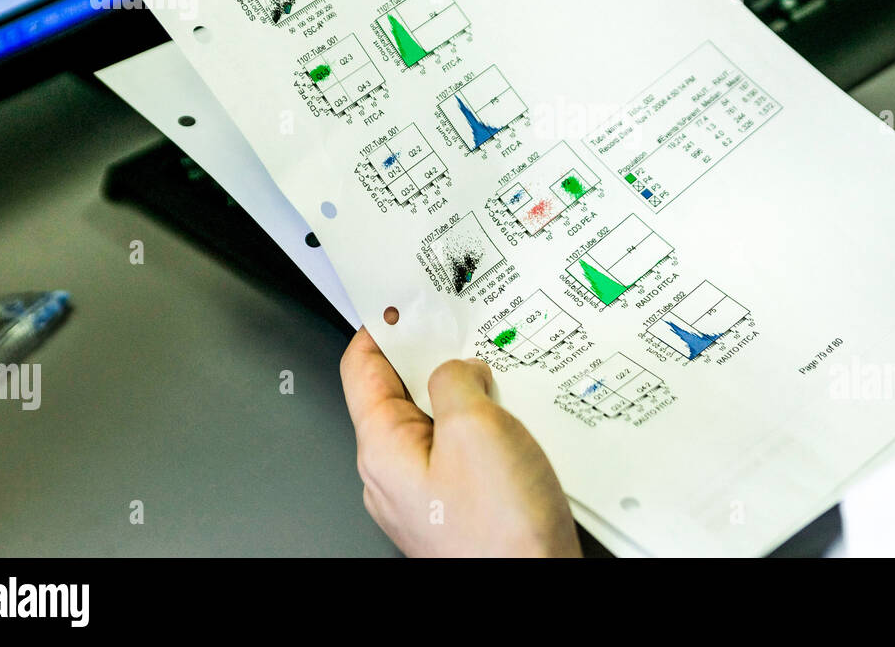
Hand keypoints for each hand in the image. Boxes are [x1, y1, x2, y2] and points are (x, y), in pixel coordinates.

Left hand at [339, 326, 581, 556]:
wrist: (535, 590)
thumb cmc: (501, 536)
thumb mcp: (477, 428)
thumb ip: (456, 381)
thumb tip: (457, 368)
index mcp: (382, 450)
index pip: (360, 370)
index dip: (378, 329)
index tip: (397, 304)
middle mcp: (394, 476)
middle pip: (399, 394)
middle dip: (430, 359)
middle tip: (460, 333)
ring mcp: (426, 495)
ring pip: (435, 424)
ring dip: (463, 396)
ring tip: (495, 381)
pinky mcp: (458, 508)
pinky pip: (460, 453)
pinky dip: (482, 429)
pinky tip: (511, 424)